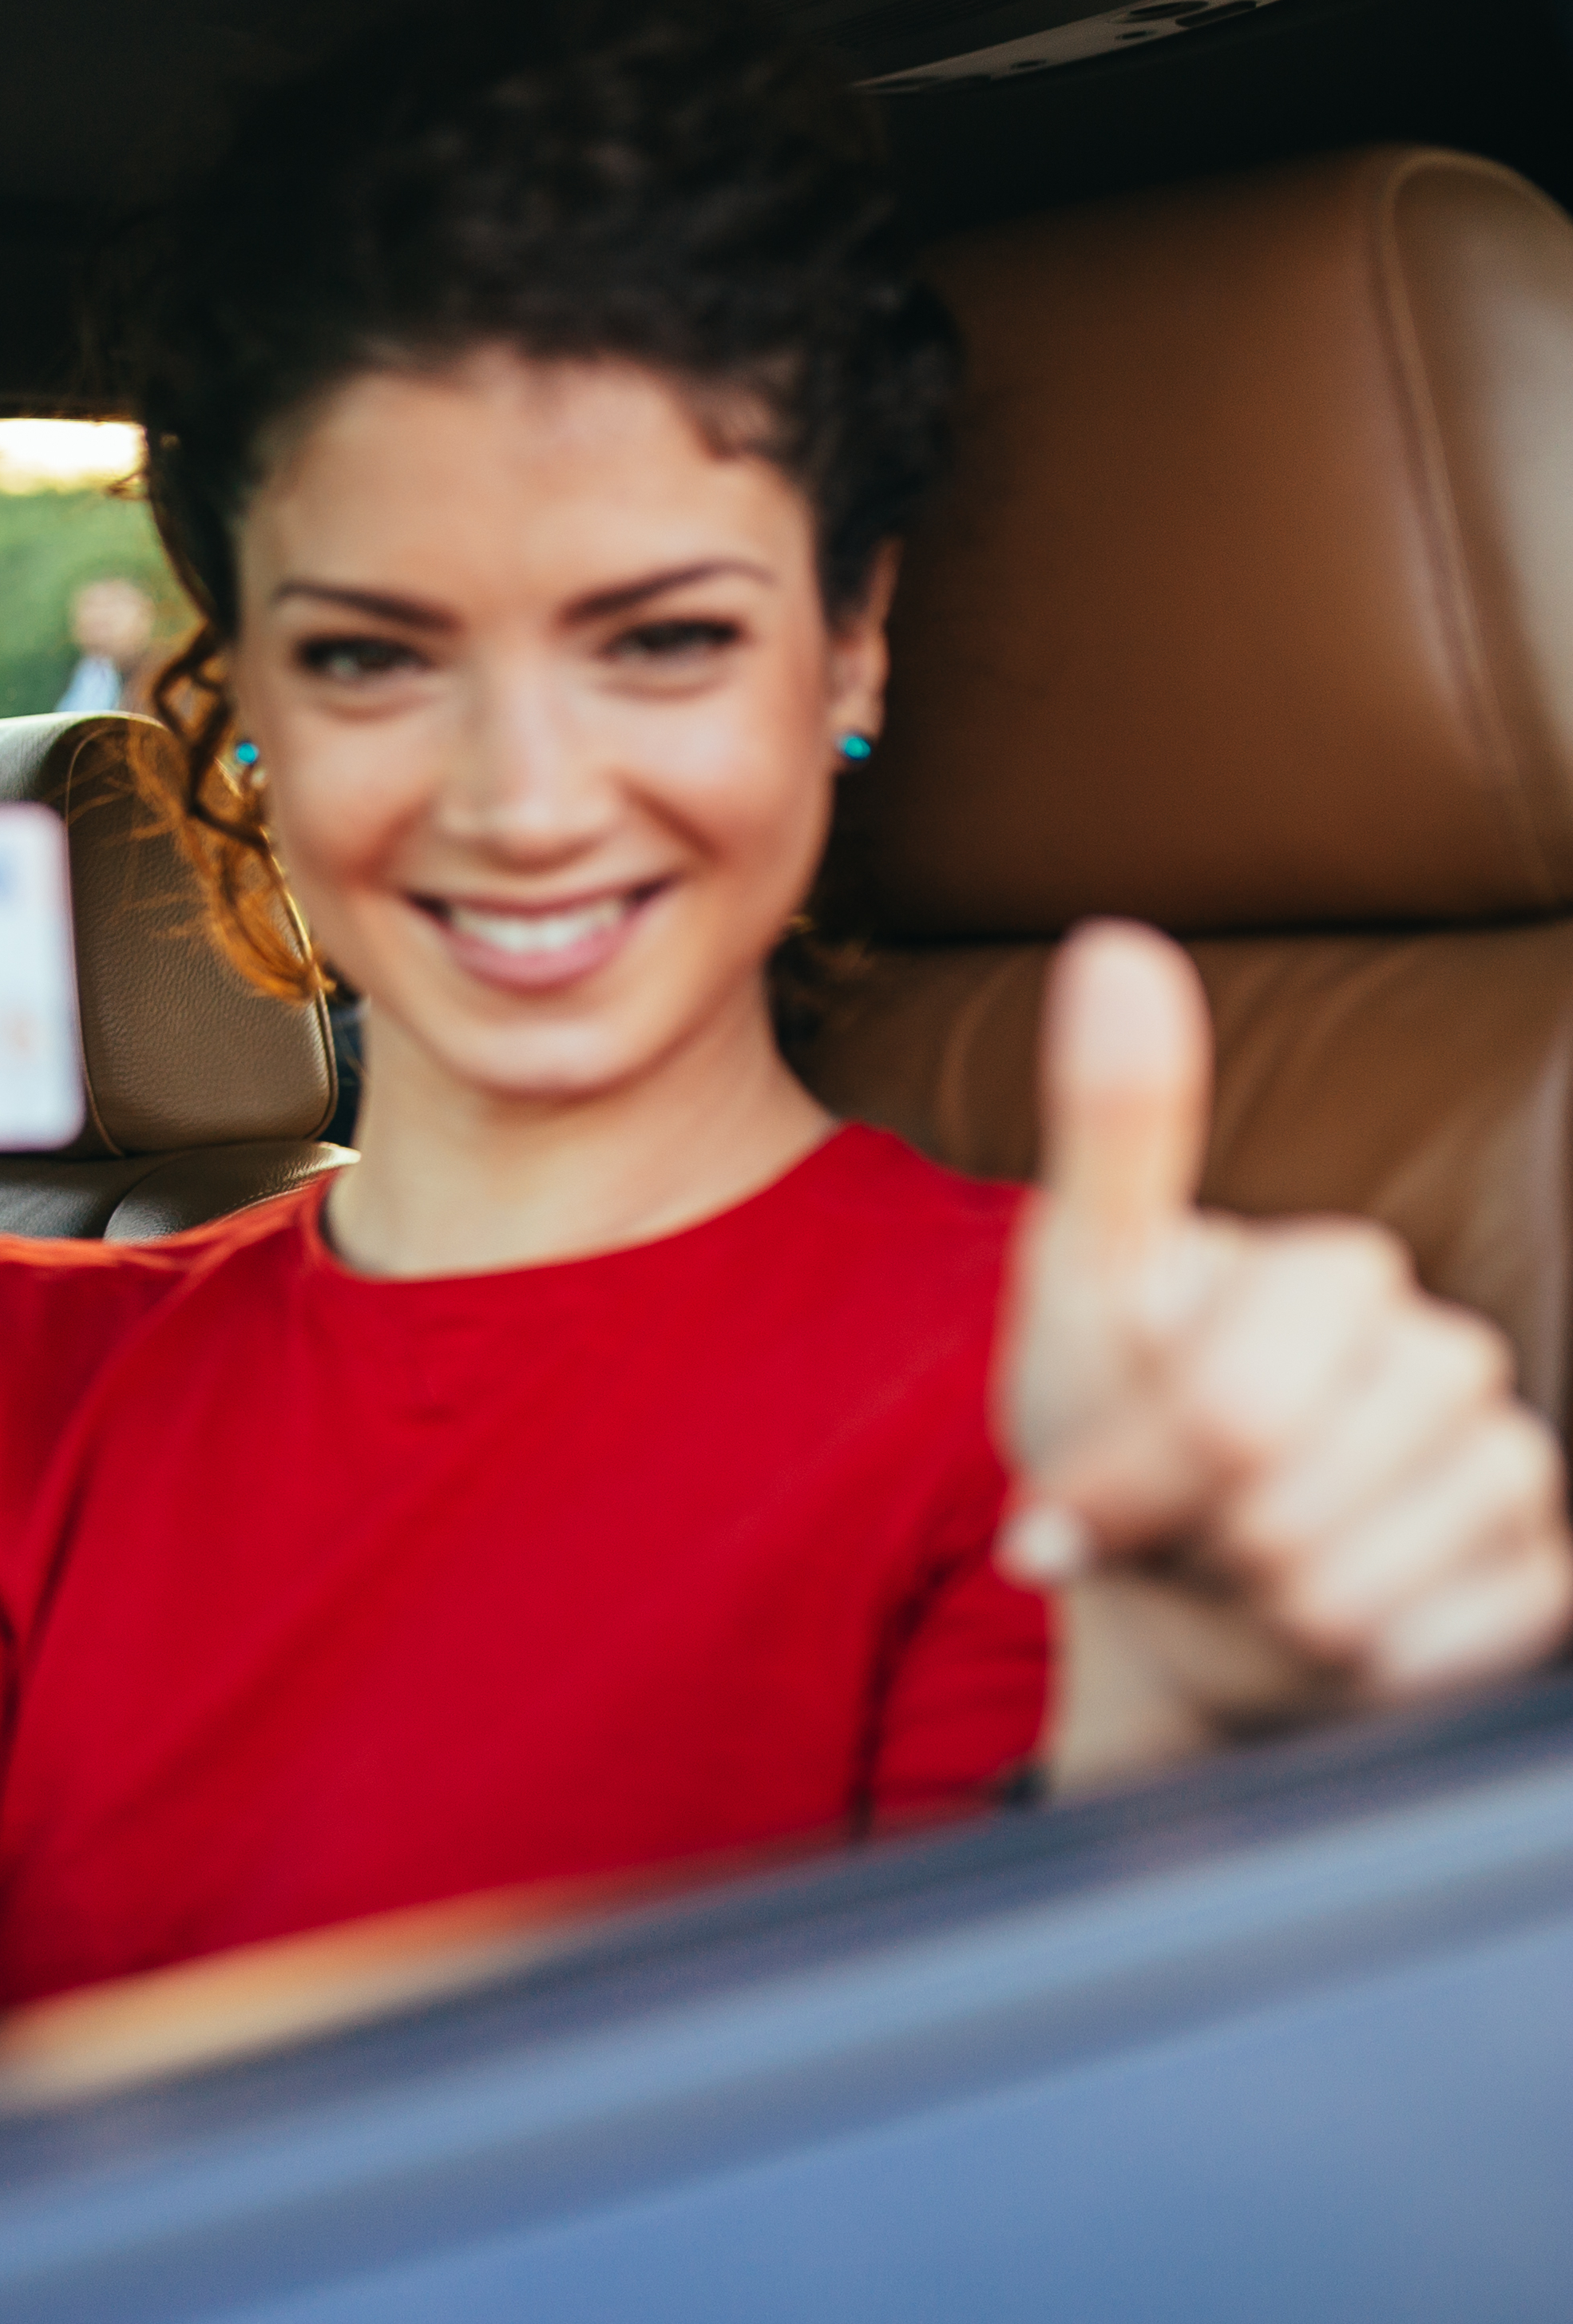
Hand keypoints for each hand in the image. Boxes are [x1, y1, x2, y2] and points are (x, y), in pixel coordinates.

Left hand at [996, 920, 1572, 1783]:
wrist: (1175, 1596)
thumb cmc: (1113, 1436)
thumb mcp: (1079, 1293)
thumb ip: (1114, 1128)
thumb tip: (1116, 940)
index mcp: (1337, 1275)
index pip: (1220, 1407)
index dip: (1127, 1476)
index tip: (1080, 1491)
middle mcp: (1446, 1358)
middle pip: (1279, 1499)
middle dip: (1187, 1542)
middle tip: (1170, 1528)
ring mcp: (1508, 1469)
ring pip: (1348, 1584)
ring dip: (1253, 1607)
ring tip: (1236, 1570)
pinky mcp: (1541, 1582)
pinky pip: (1427, 1653)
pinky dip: (1340, 1666)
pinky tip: (1325, 1631)